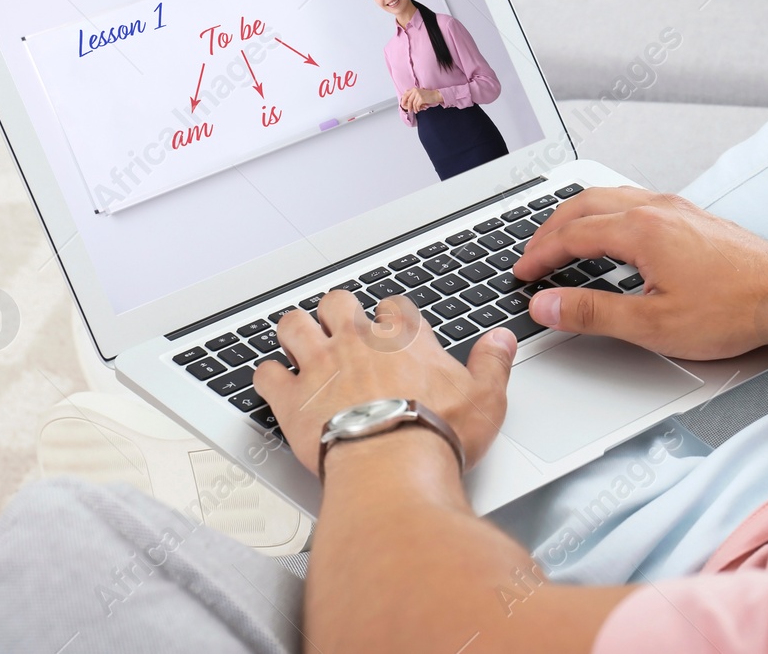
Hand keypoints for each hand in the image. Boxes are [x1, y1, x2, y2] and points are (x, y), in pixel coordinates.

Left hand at [253, 292, 515, 475]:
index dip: (390, 316)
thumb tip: (501, 341)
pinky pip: (266, 374)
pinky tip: (274, 384)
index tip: (390, 327)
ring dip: (295, 331)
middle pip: (337, 302)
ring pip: (293, 325)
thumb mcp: (485, 398)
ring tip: (300, 341)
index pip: (393, 307)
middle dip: (337, 312)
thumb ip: (493, 364)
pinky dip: (268, 378)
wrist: (392, 465)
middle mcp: (357, 341)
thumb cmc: (436, 434)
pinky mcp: (291, 397)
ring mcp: (320, 365)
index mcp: (403, 338)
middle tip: (340, 328)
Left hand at [401, 86, 443, 111]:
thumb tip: (406, 101)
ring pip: (413, 104)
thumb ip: (413, 95)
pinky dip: (417, 109)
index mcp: (414, 89)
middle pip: (409, 100)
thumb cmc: (427, 96)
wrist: (435, 95)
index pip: (405, 95)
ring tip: (416, 111)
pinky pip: (417, 105)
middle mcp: (415, 91)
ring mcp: (418, 94)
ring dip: (414, 109)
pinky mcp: (421, 99)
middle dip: (408, 106)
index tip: (403, 105)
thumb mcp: (419, 93)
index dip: (403, 100)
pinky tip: (419, 109)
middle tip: (409, 110)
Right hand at [512, 188, 767, 359]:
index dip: (539, 255)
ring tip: (559, 239)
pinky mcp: (692, 216)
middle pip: (584, 204)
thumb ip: (593, 313)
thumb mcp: (653, 324)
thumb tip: (547, 304)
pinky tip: (609, 235)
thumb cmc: (734, 309)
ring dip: (577, 216)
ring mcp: (677, 208)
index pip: (571, 235)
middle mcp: (657, 208)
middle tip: (530, 255)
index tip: (521, 273)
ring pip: (610, 197)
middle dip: (549, 228)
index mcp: (642, 230)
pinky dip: (605, 214)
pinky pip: (634, 200)